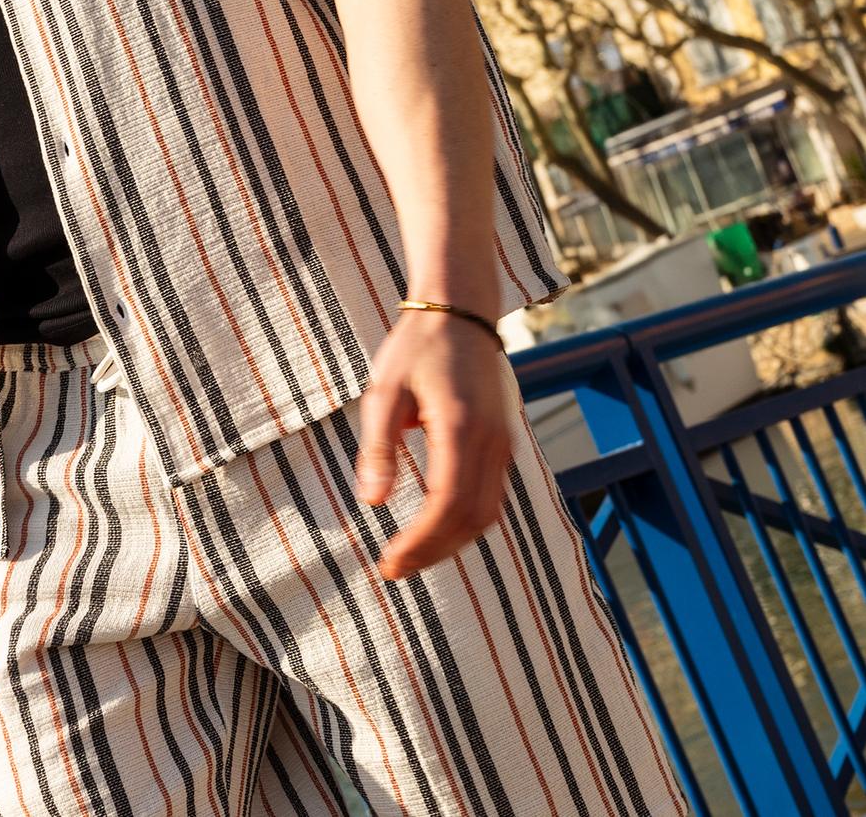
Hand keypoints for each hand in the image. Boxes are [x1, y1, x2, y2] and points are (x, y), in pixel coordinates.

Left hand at [354, 309, 514, 582]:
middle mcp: (492, 441)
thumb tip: (371, 501)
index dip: (420, 542)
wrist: (459, 309)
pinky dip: (465, 521)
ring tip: (412, 554)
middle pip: (472, 519)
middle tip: (395, 567)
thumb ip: (378, 446)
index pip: (446, 505)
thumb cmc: (417, 346)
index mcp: (462, 428)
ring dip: (452, 542)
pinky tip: (435, 525)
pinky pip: (492, 495)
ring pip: (488, 513)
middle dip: (434, 552)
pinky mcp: (504, 441)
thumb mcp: (385, 391)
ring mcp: (504, 442)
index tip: (388, 561)